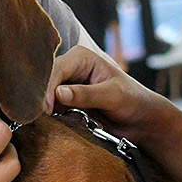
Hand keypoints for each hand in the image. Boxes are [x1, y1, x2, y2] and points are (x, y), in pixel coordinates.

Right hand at [45, 47, 165, 143]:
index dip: (48, 88)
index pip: (56, 69)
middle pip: (46, 82)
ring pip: (46, 96)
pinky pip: (52, 109)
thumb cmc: (132, 100)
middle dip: (43, 98)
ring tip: (50, 122)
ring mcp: (67, 86)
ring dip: (48, 110)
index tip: (47, 108)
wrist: (140, 120)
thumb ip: (86, 95)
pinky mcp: (67, 103)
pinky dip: (53, 117)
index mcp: (81, 57)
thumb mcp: (112, 96)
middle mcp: (71, 69)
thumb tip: (59, 94)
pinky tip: (57, 124)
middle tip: (40, 117)